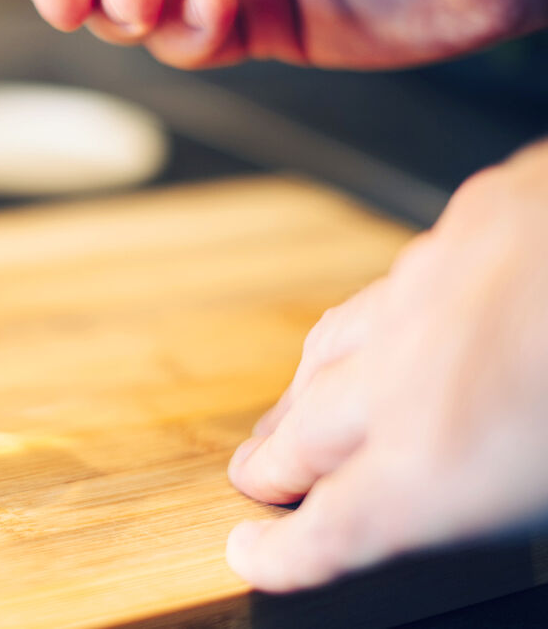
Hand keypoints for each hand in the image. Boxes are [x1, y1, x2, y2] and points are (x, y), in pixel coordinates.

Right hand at [225, 139, 547, 591]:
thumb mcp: (546, 489)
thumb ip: (483, 490)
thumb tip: (466, 487)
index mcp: (440, 461)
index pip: (329, 527)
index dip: (280, 551)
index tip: (253, 551)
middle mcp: (413, 372)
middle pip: (306, 432)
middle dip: (275, 462)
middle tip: (257, 473)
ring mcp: (433, 287)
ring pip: (337, 343)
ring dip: (313, 384)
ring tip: (302, 401)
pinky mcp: (473, 219)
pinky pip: (408, 276)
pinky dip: (393, 313)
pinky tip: (405, 316)